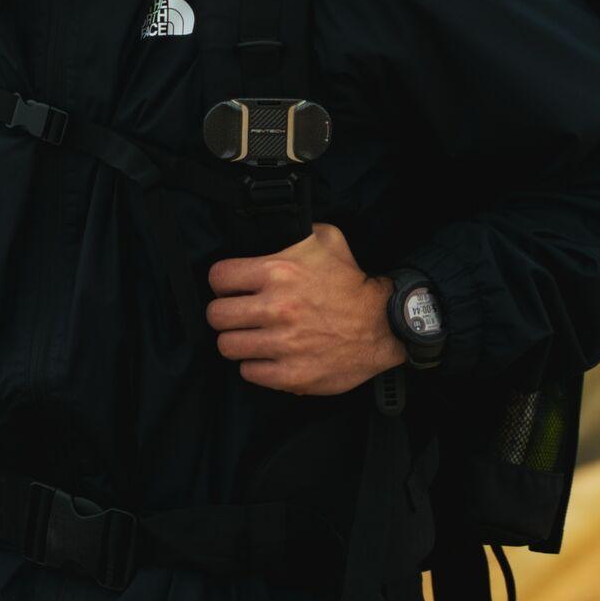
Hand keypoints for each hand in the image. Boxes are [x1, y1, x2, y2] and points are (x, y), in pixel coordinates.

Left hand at [207, 219, 403, 395]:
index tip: (230, 288)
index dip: (221, 282)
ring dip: (237, 341)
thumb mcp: (327, 240)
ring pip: (228, 346)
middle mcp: (276, 308)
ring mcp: (283, 344)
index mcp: (278, 272)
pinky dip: (255, 365)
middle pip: (216, 315)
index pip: (218, 277)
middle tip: (238, 314)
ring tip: (251, 336)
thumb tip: (270, 226)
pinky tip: (268, 355)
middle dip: (224, 313)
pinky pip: (249, 372)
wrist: (383, 325)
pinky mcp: (292, 374)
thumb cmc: (352, 283)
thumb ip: (294, 230)